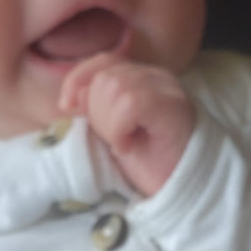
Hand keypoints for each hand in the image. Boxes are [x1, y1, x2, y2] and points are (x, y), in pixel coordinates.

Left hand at [58, 53, 194, 194]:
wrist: (183, 189)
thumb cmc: (149, 163)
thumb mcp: (112, 131)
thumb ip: (95, 109)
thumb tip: (70, 98)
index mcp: (143, 78)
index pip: (104, 61)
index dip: (79, 79)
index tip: (67, 107)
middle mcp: (158, 77)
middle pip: (105, 76)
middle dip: (97, 113)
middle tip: (116, 140)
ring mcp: (168, 90)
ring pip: (115, 87)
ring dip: (109, 124)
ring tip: (124, 144)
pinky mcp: (174, 107)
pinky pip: (130, 102)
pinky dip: (119, 128)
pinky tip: (128, 145)